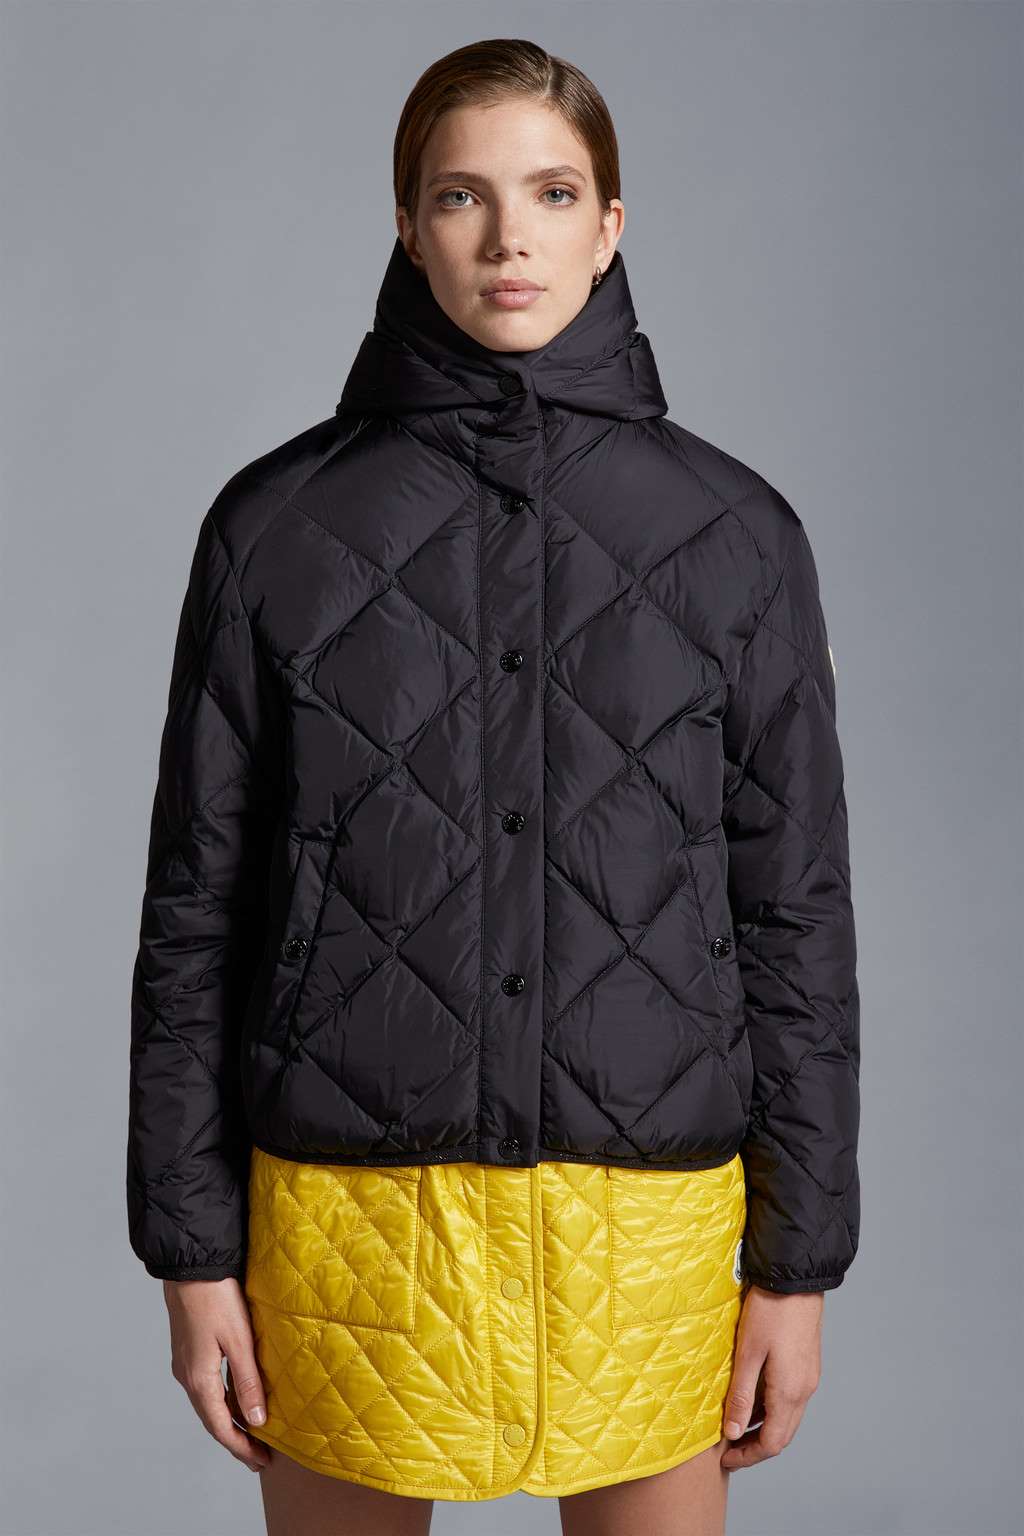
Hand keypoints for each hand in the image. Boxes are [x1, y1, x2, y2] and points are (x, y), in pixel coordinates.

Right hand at [164, 1277, 270, 1472]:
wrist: (191, 1267)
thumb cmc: (217, 1298)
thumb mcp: (239, 1341)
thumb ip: (248, 1381)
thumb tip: (256, 1421)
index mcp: (199, 1379)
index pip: (220, 1427)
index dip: (241, 1447)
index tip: (260, 1462)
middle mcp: (188, 1376)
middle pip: (213, 1419)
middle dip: (236, 1439)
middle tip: (259, 1456)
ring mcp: (186, 1363)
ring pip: (210, 1403)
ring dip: (231, 1419)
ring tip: (254, 1431)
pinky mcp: (189, 1350)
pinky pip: (208, 1385)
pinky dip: (224, 1399)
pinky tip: (239, 1397)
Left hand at [719, 1285, 822, 1470]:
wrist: (795, 1279)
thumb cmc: (770, 1311)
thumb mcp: (748, 1354)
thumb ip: (741, 1396)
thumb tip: (733, 1433)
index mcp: (789, 1392)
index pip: (772, 1443)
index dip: (748, 1456)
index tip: (726, 1459)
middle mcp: (804, 1390)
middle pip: (782, 1435)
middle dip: (756, 1447)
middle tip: (729, 1449)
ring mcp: (808, 1377)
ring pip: (787, 1417)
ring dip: (764, 1427)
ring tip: (735, 1425)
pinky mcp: (806, 1364)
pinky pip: (790, 1398)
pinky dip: (771, 1408)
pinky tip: (752, 1398)